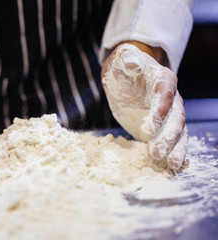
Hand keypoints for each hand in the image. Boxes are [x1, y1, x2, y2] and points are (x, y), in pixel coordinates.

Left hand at [101, 43, 187, 169]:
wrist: (125, 79)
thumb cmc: (124, 68)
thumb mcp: (123, 60)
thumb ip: (128, 60)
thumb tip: (132, 62)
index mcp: (164, 80)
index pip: (165, 95)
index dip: (161, 110)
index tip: (152, 126)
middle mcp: (172, 99)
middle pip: (175, 118)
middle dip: (167, 136)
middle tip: (156, 152)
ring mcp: (169, 115)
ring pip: (178, 133)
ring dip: (176, 149)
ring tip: (172, 165)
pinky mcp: (162, 128)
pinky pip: (172, 140)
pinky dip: (176, 152)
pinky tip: (175, 166)